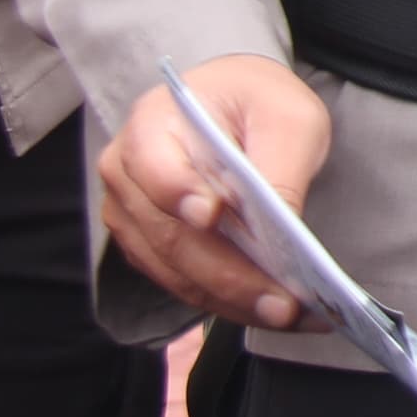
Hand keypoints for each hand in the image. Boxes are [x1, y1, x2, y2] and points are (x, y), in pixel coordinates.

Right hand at [101, 55, 330, 330]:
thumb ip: (281, 164)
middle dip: (230, 276)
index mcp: (152, 123)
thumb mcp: (287, 117)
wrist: (234, 103)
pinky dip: (226, 299)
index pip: (156, 166)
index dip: (181, 194)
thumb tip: (284, 227)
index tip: (214, 216)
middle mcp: (126, 173)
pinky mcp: (147, 245)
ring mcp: (130, 214)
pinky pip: (181, 281)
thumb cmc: (257, 102)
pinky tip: (269, 308)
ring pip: (175, 270)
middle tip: (284, 303)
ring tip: (290, 314)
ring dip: (232, 299)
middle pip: (170, 236)